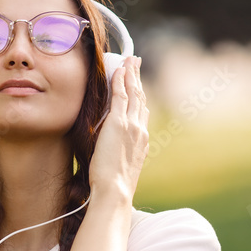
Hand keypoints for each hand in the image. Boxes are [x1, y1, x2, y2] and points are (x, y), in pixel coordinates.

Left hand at [89, 55, 148, 199]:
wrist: (115, 190)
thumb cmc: (112, 185)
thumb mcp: (120, 164)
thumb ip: (118, 151)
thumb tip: (109, 145)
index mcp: (142, 140)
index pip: (141, 111)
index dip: (139, 94)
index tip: (137, 84)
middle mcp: (140, 129)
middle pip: (140, 97)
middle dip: (137, 78)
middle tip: (136, 62)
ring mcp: (131, 125)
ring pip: (133, 93)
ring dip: (131, 74)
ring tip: (130, 60)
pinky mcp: (119, 123)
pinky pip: (120, 95)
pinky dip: (120, 80)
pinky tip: (119, 69)